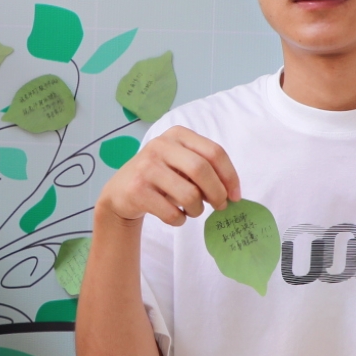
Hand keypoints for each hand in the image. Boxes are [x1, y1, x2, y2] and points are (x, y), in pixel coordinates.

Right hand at [96, 126, 240, 227]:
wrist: (120, 192)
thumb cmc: (160, 177)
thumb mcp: (180, 162)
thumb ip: (204, 168)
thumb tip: (231, 192)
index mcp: (177, 134)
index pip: (214, 152)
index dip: (229, 176)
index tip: (235, 196)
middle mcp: (160, 145)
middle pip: (202, 170)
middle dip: (217, 193)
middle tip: (220, 206)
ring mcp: (146, 167)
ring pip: (189, 194)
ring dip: (197, 210)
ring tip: (193, 210)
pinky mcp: (137, 190)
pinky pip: (172, 213)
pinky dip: (180, 220)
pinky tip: (175, 215)